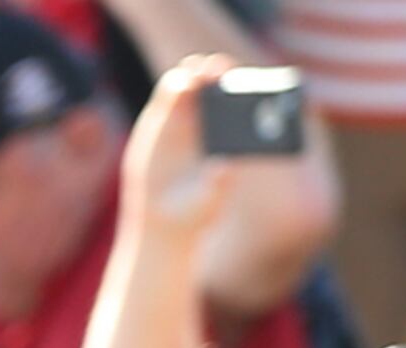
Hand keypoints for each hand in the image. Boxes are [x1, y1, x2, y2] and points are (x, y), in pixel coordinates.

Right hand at [120, 58, 240, 246]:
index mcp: (228, 137)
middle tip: (218, 68)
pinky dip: (174, 87)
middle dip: (218, 74)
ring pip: (191, 86)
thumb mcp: (209, 203)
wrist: (163, 221)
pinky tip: (179, 84)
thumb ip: (218, 185)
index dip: (242, 89)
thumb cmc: (195, 212)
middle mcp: (208, 123)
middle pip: (215, 88)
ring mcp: (184, 120)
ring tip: (196, 74)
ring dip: (194, 75)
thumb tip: (226, 168)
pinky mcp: (160, 121)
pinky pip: (168, 96)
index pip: (238, 104)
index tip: (245, 85)